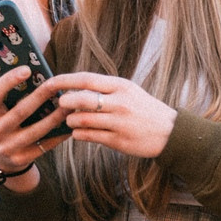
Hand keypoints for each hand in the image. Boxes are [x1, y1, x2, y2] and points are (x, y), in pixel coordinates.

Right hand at [0, 65, 70, 193]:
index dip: (9, 80)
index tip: (27, 69)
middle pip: (21, 111)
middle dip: (40, 96)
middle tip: (57, 83)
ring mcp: (9, 146)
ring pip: (37, 130)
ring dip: (55, 116)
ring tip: (70, 103)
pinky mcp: (22, 158)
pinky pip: (44, 145)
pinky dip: (59, 135)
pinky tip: (70, 123)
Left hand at [35, 72, 176, 159]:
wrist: (170, 132)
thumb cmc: (145, 110)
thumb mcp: (129, 92)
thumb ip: (105, 89)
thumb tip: (75, 88)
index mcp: (121, 87)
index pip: (86, 79)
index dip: (64, 80)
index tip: (50, 83)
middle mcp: (120, 103)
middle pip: (82, 99)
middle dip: (65, 101)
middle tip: (60, 104)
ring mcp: (119, 123)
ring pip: (83, 120)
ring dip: (71, 120)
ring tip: (70, 120)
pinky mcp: (118, 141)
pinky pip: (90, 136)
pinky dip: (79, 134)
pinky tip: (78, 132)